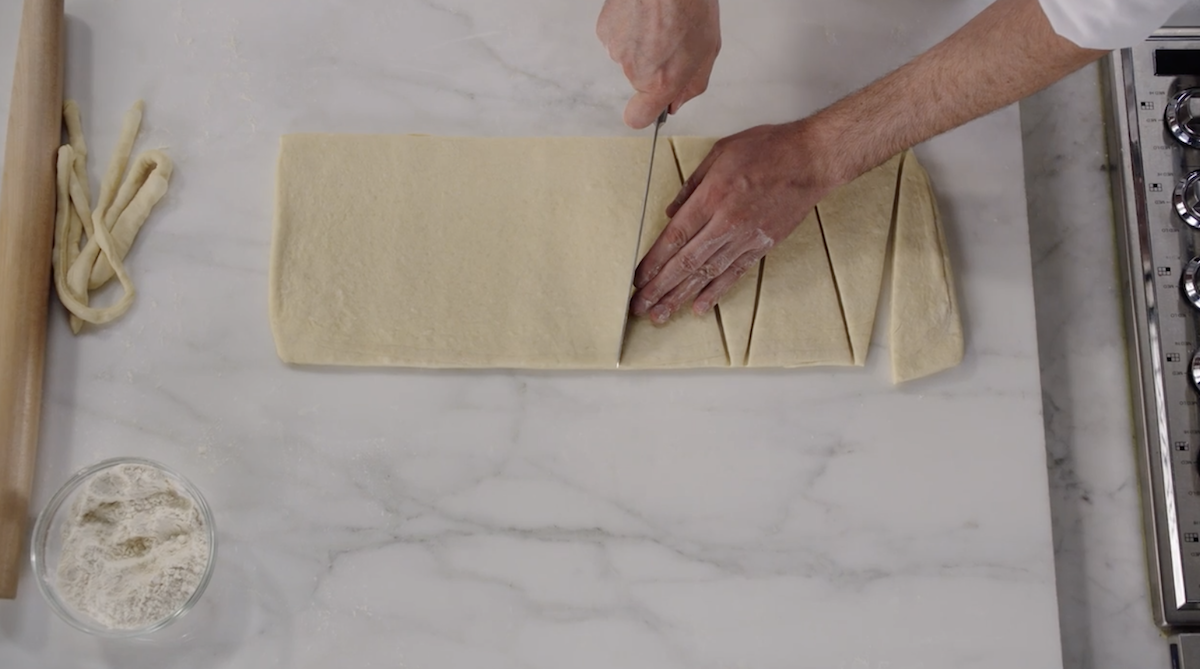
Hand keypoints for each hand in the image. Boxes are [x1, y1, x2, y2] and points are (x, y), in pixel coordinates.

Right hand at [596, 0, 720, 128]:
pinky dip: (629, 29)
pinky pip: (618, 38)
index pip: (637, 118)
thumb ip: (692, 85)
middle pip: (640, 82)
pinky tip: (644, 13)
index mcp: (661, 82)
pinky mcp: (605, 31)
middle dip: (655, 67)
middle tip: (673, 40)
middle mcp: (634, 71)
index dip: (645, 113)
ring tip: (661, 21)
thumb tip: (676, 104)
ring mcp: (616, 50)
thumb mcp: (708, 51)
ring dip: (643, 45)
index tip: (652, 106)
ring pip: (630, 57)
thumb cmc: (690, 5)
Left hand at [630, 122, 836, 323]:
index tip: (637, 280)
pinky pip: (734, 274)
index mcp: (712, 196)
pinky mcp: (762, 246)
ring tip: (661, 315)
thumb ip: (692, 184)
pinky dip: (715, 293)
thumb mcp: (720, 152)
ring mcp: (746, 237)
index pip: (675, 237)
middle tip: (640, 307)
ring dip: (681, 297)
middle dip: (660, 288)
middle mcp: (727, 221)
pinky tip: (698, 308)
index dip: (653, 262)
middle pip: (686, 262)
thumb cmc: (768, 148)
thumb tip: (671, 212)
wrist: (812, 160)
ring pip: (707, 274)